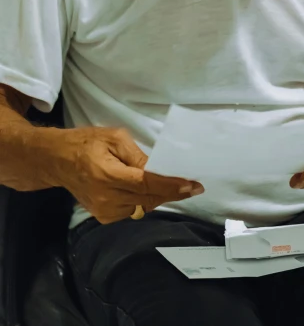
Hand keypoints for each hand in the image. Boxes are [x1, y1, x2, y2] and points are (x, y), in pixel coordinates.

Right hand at [54, 126, 203, 223]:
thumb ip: (137, 155)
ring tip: (171, 184)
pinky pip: (133, 211)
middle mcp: (105, 198)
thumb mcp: (114, 137)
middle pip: (148, 198)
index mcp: (107, 174)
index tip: (192, 185)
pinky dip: (144, 200)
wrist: (58, 160)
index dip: (171, 185)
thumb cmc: (87, 142)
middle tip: (193, 186)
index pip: (146, 184)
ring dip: (158, 196)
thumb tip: (158, 170)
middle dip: (173, 192)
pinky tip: (147, 189)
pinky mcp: (103, 217)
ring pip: (143, 207)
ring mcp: (103, 211)